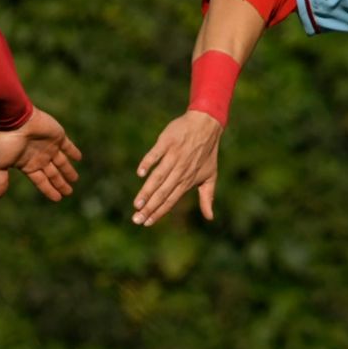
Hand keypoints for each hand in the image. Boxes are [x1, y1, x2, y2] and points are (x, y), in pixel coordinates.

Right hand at [0, 107, 81, 200]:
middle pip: (53, 174)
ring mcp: (49, 147)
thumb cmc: (6, 142)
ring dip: (69, 171)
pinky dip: (73, 151)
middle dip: (60, 183)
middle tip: (69, 192)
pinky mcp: (58, 136)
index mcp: (28, 165)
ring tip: (75, 179)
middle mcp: (40, 157)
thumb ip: (0, 181)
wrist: (16, 120)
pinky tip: (79, 158)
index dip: (49, 190)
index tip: (58, 199)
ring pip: (62, 162)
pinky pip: (68, 146)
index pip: (41, 181)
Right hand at [132, 110, 223, 225]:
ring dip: (147, 191)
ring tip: (136, 204)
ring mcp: (173, 156)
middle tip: (136, 219)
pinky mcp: (167, 142)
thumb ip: (207, 197)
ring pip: (158, 177)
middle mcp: (180, 170)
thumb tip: (210, 218)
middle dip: (149, 207)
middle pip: (162, 192)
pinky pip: (156, 154)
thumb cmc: (207, 153)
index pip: (171, 200)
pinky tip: (140, 173)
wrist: (207, 125)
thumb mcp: (210, 176)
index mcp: (188, 180)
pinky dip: (148, 163)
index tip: (147, 223)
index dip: (159, 212)